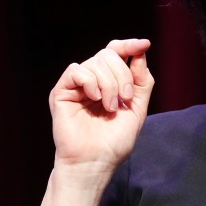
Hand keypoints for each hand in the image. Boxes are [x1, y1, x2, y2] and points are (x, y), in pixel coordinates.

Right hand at [49, 38, 154, 170]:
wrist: (95, 161)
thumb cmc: (114, 141)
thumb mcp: (137, 108)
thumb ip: (142, 81)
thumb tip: (140, 53)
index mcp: (109, 82)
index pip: (116, 52)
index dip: (129, 45)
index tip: (144, 44)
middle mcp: (92, 81)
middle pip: (109, 54)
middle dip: (123, 74)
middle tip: (126, 98)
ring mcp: (76, 86)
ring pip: (95, 62)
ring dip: (110, 84)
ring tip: (110, 107)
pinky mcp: (61, 92)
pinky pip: (76, 70)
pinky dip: (90, 82)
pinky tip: (95, 99)